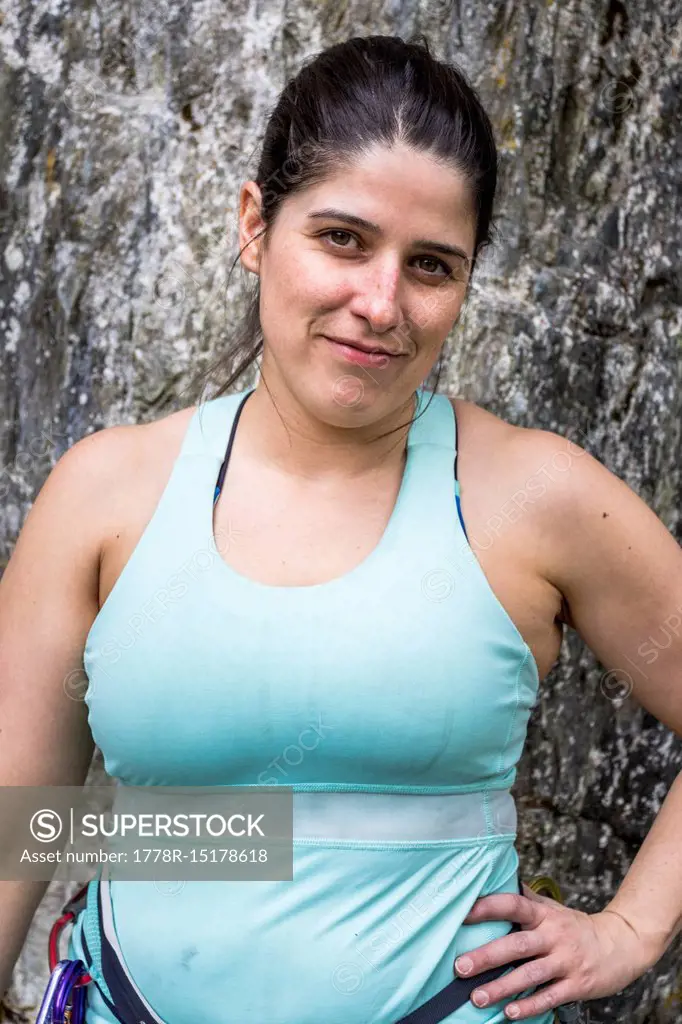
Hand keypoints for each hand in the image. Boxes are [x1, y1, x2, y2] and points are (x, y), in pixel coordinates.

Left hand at [452, 883, 654, 1019]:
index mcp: (544, 914)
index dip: (488, 907)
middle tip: (460, 966)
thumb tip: (499, 879)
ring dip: (502, 987)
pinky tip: (509, 1013)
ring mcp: (565, 961)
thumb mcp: (552, 908)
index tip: (463, 914)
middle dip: (487, 956)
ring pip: (530, 975)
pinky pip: (549, 997)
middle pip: (517, 944)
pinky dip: (529, 1006)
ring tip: (477, 997)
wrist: (621, 945)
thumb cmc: (576, 927)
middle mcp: (553, 935)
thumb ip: (526, 898)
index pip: (514, 905)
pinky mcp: (577, 984)